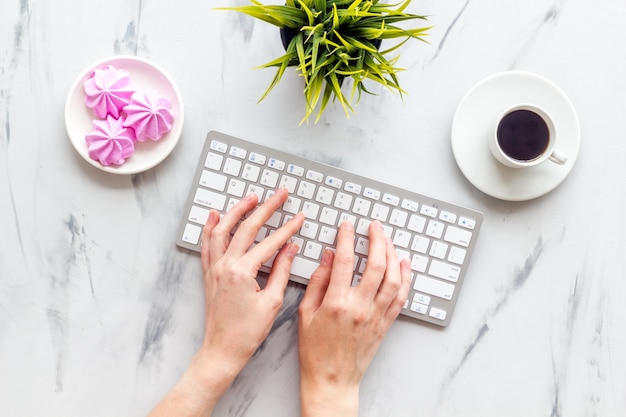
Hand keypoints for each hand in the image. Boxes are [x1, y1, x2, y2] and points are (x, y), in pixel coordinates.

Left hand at [199, 187, 303, 370]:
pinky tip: (216, 215)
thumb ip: (281, 271)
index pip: (269, 242)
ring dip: (237, 210)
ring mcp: (214, 268)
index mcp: (242, 272)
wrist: (222, 350)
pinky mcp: (208, 274)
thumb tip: (290, 248)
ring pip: (222, 229)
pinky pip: (207, 244)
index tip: (300, 217)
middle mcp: (225, 265)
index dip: (287, 228)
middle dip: (266, 208)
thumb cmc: (247, 332)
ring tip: (252, 197)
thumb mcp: (272, 302)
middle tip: (280, 194)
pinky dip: (211, 227)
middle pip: (246, 227)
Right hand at [298, 220, 410, 416]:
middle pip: (376, 265)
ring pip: (393, 278)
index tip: (347, 227)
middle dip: (377, 240)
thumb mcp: (306, 313)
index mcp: (336, 302)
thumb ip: (317, 282)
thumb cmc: (315, 350)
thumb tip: (326, 256)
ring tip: (388, 241)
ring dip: (393, 255)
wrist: (332, 380)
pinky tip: (404, 265)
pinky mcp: (385, 324)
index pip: (344, 260)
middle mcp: (360, 307)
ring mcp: (376, 316)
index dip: (347, 238)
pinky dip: (406, 278)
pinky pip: (401, 297)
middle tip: (375, 227)